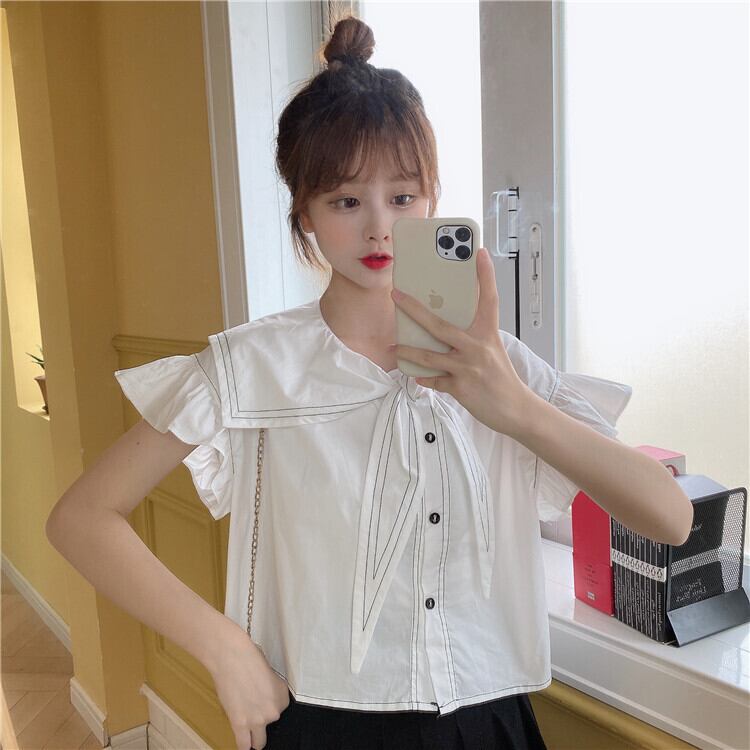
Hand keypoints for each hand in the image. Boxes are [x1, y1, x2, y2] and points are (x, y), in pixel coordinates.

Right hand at [208, 626, 289, 749]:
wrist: (231, 656)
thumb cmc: (247, 656)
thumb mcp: (268, 671)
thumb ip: (269, 688)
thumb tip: (262, 695)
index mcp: (283, 694)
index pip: (280, 708)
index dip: (269, 703)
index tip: (261, 699)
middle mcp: (274, 709)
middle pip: (270, 722)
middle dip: (262, 717)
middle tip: (252, 706)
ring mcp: (257, 719)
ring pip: (259, 741)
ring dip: (255, 738)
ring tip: (251, 734)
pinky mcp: (240, 723)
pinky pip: (244, 744)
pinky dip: (244, 745)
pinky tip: (244, 744)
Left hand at [390, 247, 531, 437]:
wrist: (515, 410)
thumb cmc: (501, 378)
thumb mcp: (491, 351)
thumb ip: (470, 339)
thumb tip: (440, 331)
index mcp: (488, 334)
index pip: (488, 299)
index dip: (486, 275)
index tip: (480, 252)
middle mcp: (477, 347)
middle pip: (439, 325)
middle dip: (414, 309)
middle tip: (396, 295)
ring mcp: (467, 367)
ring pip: (428, 356)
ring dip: (407, 352)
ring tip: (394, 348)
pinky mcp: (460, 387)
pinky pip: (433, 380)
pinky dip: (423, 378)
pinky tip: (415, 376)